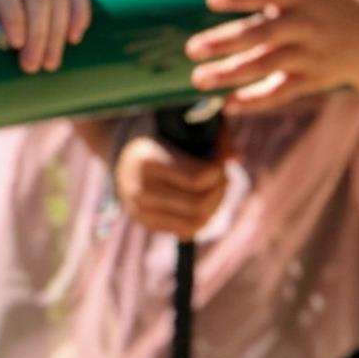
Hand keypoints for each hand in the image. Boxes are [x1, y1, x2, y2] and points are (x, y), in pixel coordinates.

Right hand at [113, 130, 229, 237]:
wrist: (122, 151)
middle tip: (221, 176)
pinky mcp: (145, 223)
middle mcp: (141, 188)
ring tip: (214, 188)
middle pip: (200, 203)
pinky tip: (202, 201)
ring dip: (214, 206)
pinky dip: (202, 219)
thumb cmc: (161, 133)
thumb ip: (213, 136)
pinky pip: (186, 231)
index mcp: (148, 159)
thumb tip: (236, 158)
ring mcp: (140, 210)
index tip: (219, 159)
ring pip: (197, 222)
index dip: (218, 170)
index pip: (199, 178)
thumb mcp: (183, 125)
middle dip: (219, 189)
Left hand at [184, 0, 358, 109]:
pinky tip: (227, 104)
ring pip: (266, 66)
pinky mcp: (310, 80)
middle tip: (191, 48)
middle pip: (262, 34)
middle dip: (227, 42)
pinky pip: (280, 92)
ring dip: (232, 74)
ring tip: (198, 79)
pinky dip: (256, 100)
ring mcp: (308, 55)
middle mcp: (304, 23)